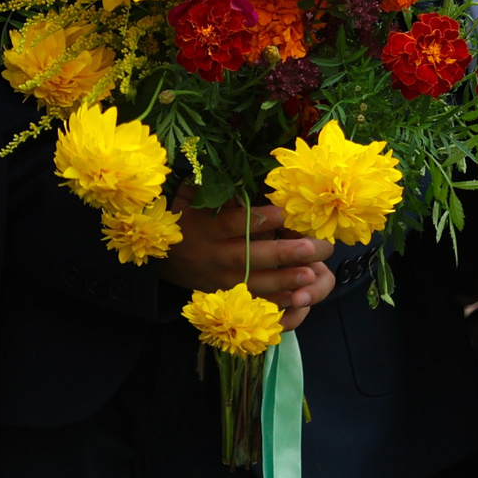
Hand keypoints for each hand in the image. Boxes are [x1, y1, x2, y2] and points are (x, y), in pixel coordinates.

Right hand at [159, 202, 334, 326]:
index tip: (284, 213)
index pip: (233, 224)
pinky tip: (300, 296)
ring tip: (311, 274)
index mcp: (204, 229)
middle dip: (282, 253)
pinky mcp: (227, 296)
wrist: (166, 263)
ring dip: (284, 280)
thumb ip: (213, 192)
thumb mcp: (190, 202)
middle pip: (249, 256)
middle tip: (311, 247)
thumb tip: (243, 176)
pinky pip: (254, 301)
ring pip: (254, 283)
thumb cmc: (185, 223)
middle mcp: (213, 256)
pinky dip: (277, 301)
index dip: (258, 219)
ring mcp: (220, 280)